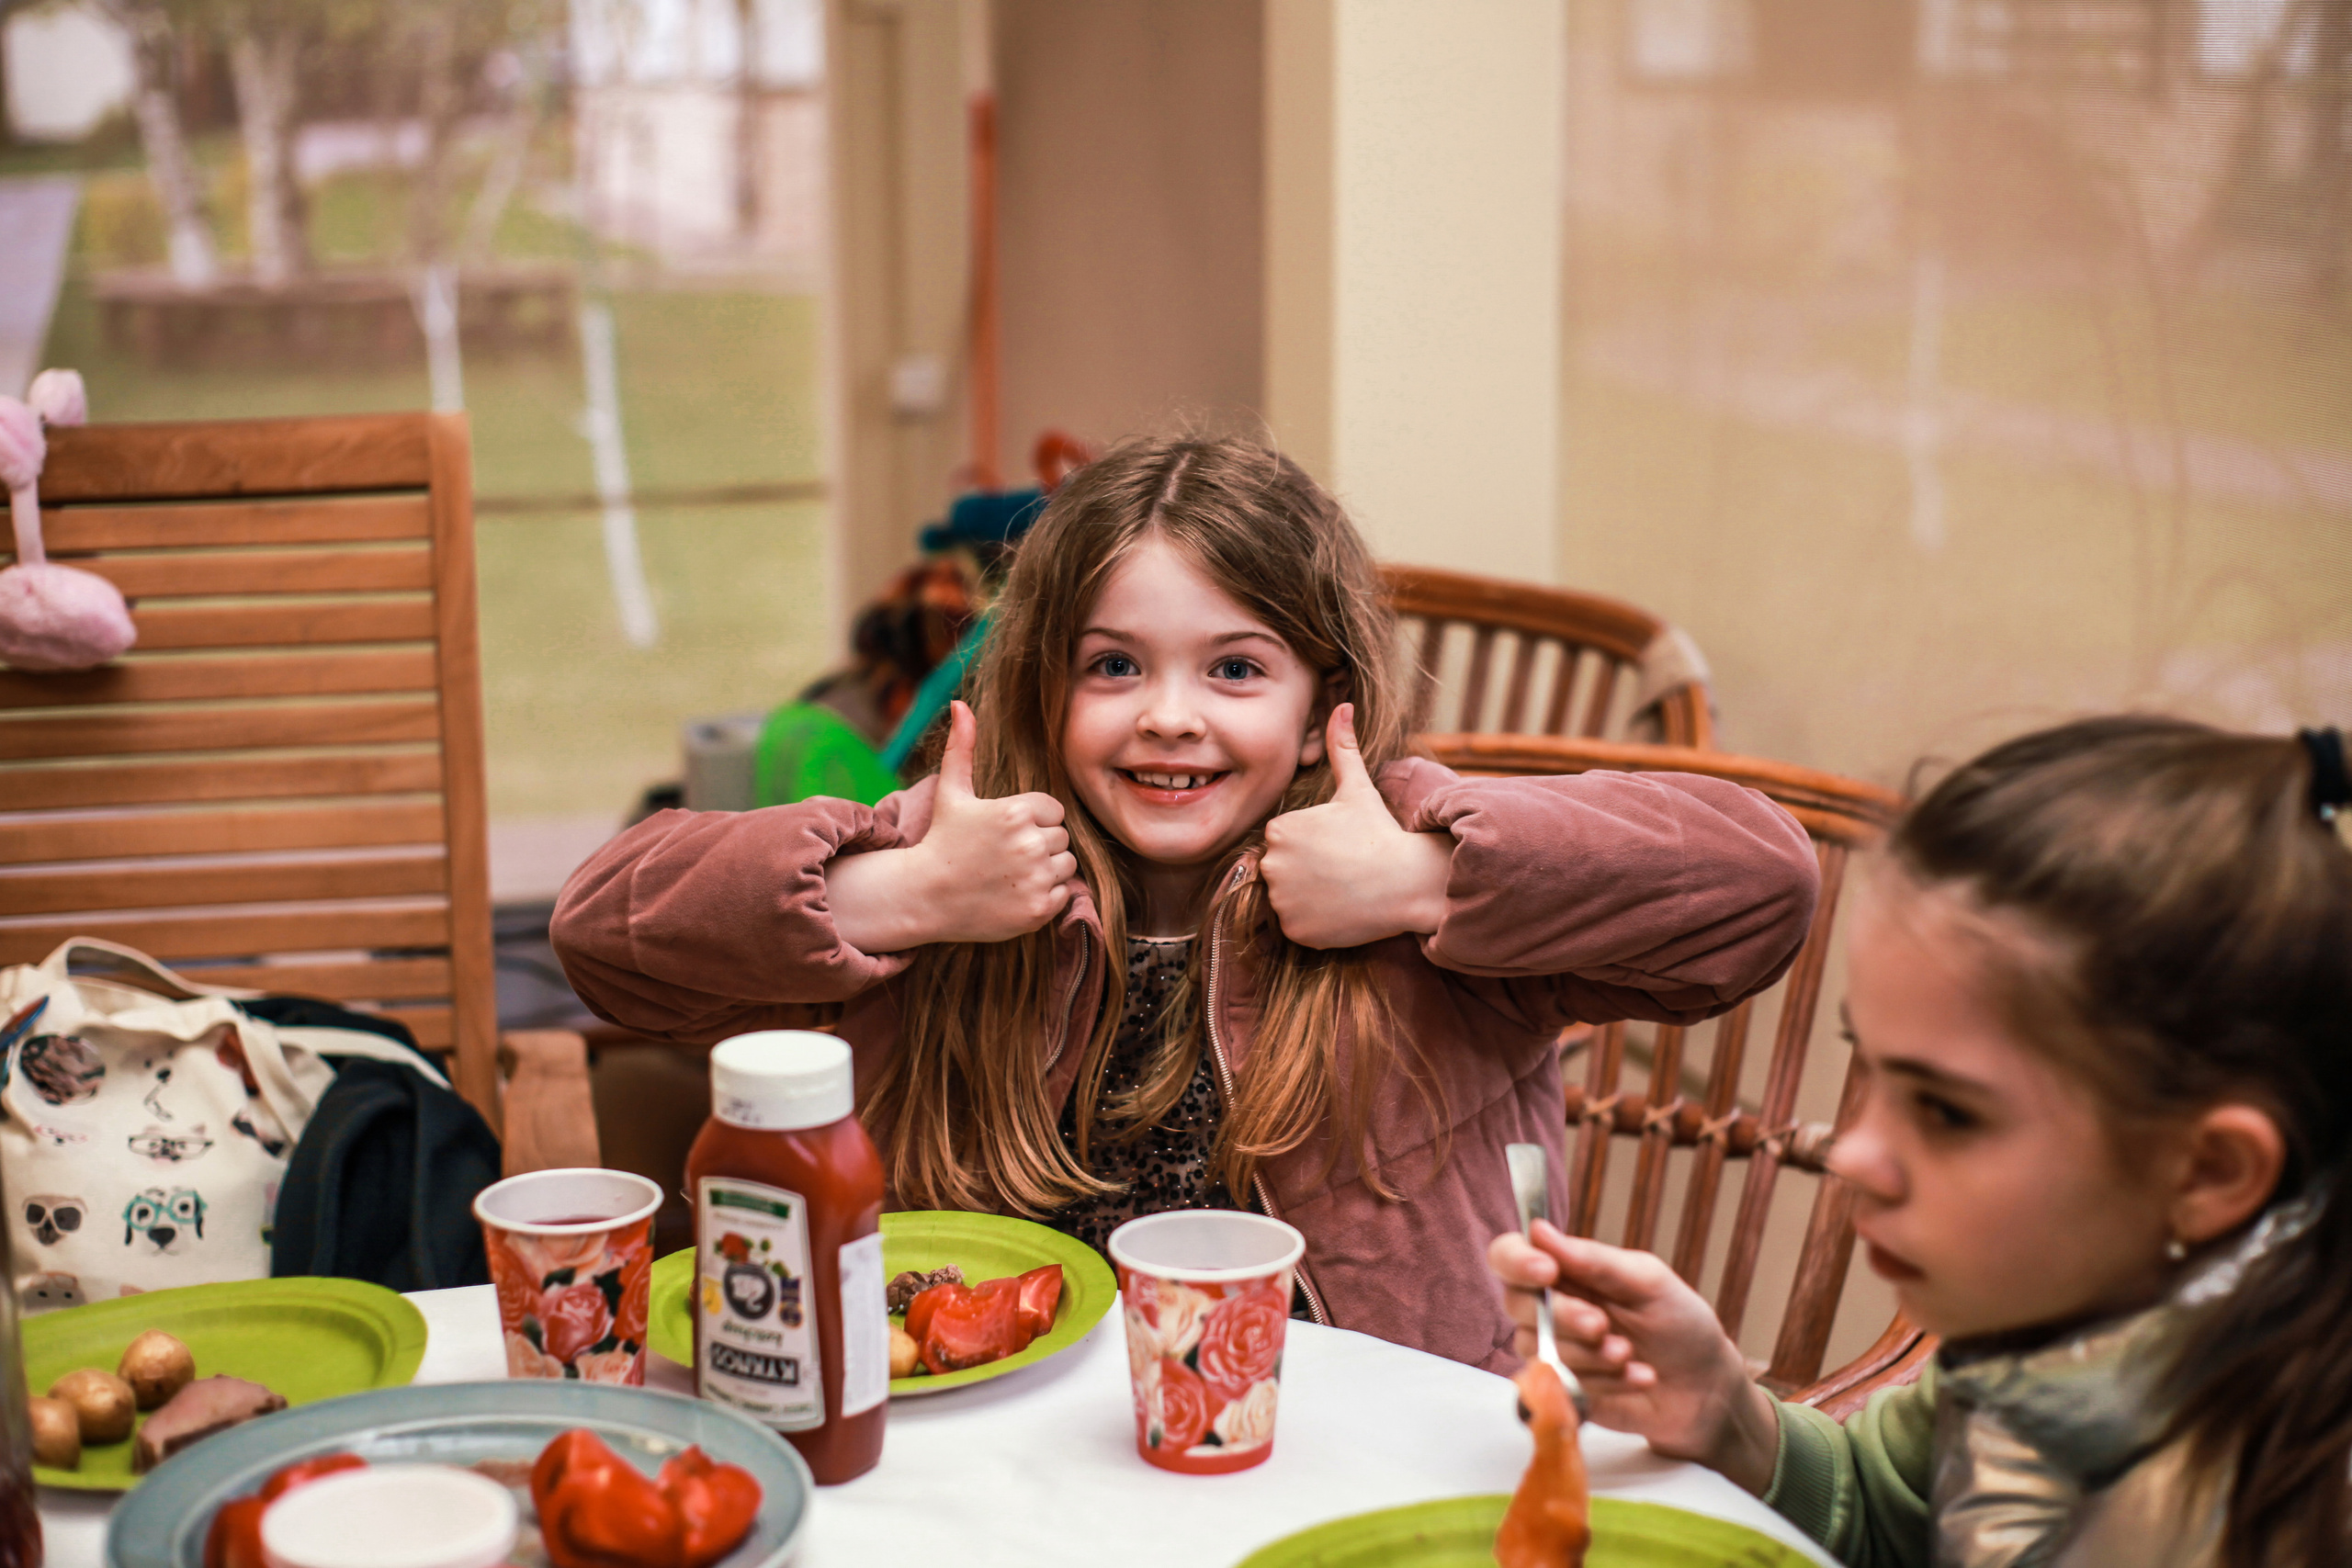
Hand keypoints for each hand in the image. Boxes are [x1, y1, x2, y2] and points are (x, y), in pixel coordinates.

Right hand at [826, 702, 1076, 950]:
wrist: (926, 898)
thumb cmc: (942, 840)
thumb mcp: (951, 792)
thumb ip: (961, 747)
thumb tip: (959, 703)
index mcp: (1016, 811)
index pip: (1053, 810)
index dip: (1031, 820)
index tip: (1003, 832)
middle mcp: (1031, 844)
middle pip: (1061, 837)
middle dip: (1039, 844)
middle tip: (1004, 855)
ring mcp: (1037, 878)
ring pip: (1067, 865)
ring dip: (1046, 869)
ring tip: (1010, 873)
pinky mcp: (1040, 909)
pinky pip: (1065, 894)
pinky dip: (1045, 896)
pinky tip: (1014, 894)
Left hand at [1260, 704, 1451, 948]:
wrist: (1407, 882)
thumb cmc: (1380, 833)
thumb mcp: (1357, 788)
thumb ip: (1341, 749)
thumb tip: (1343, 705)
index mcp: (1279, 829)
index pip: (1282, 840)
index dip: (1310, 844)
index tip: (1336, 846)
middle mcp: (1272, 864)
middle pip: (1281, 870)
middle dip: (1305, 870)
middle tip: (1340, 869)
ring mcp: (1282, 901)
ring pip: (1287, 899)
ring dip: (1308, 897)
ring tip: (1341, 888)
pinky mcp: (1294, 931)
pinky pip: (1296, 927)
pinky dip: (1313, 923)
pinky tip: (1339, 910)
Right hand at [1488, 1221, 1779, 1495]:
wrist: (1706, 1389)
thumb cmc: (1680, 1324)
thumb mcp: (1648, 1282)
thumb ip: (1594, 1260)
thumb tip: (1538, 1230)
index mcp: (1565, 1271)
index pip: (1509, 1256)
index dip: (1517, 1261)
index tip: (1547, 1271)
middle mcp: (1550, 1308)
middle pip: (1517, 1304)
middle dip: (1562, 1317)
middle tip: (1602, 1324)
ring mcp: (1554, 1351)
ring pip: (1536, 1348)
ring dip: (1589, 1354)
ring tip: (1631, 1354)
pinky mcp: (1562, 1391)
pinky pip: (1559, 1387)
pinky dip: (1604, 1382)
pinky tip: (1638, 1377)